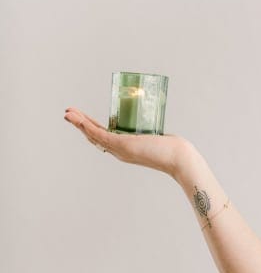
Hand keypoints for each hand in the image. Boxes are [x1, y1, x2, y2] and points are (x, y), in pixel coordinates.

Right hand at [64, 107, 191, 177]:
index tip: (84, 118)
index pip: (104, 138)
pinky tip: (77, 119)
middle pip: (95, 137)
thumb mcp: (158, 138)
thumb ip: (154, 132)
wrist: (179, 159)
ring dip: (79, 123)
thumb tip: (158, 122)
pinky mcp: (122, 145)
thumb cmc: (172, 150)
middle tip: (69, 113)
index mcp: (125, 150)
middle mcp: (119, 151)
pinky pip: (99, 134)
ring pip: (93, 135)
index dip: (92, 128)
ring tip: (67, 113)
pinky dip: (85, 126)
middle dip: (81, 125)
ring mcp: (119, 149)